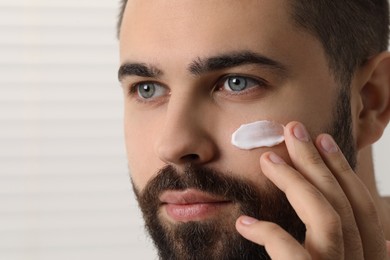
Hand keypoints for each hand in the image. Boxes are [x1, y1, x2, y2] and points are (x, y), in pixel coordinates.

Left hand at [235, 121, 387, 258]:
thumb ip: (359, 252)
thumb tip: (388, 244)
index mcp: (371, 258)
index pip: (363, 209)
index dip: (344, 171)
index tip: (323, 140)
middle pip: (343, 204)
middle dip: (317, 161)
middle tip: (293, 129)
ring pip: (326, 218)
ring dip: (295, 181)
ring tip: (267, 159)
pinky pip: (290, 250)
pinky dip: (267, 232)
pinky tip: (244, 224)